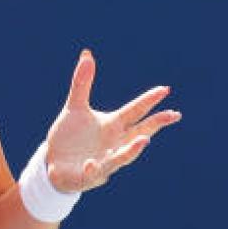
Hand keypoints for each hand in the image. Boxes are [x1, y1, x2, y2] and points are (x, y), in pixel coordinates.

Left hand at [44, 49, 181, 192]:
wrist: (54, 163)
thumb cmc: (70, 137)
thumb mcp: (75, 107)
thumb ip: (81, 83)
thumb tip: (87, 53)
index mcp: (113, 126)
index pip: (135, 111)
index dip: (148, 100)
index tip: (165, 89)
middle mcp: (114, 143)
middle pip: (139, 133)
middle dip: (156, 124)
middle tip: (174, 114)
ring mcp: (104, 160)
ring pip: (122, 157)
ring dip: (132, 150)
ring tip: (143, 141)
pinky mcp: (88, 175)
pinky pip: (93, 172)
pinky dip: (94, 167)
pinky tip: (91, 163)